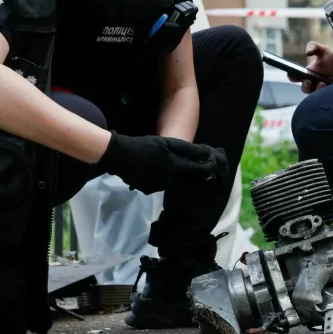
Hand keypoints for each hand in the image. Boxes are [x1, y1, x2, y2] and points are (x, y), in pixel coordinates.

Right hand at [98, 132, 228, 194]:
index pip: (198, 172)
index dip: (207, 169)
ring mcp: (157, 188)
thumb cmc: (145, 146)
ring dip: (179, 178)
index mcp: (176, 169)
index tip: (213, 166)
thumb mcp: (168, 143)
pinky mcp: (147, 190)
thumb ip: (189, 150)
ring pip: (174, 184)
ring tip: (176, 168)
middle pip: (187, 181)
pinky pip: (161, 185)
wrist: (120, 156)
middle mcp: (169, 182)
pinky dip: (165, 179)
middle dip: (194, 175)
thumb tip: (208, 153)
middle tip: (197, 167)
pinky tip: (158, 171)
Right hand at [292, 41, 332, 93]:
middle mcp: (312, 83)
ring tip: (322, 83)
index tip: (293, 72)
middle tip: (308, 81)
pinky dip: (326, 93)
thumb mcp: (323, 50)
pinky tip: (329, 86)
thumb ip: (314, 47)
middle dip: (304, 85)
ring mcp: (321, 90)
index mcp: (307, 73)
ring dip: (316, 90)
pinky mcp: (330, 95)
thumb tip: (307, 52)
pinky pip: (325, 98)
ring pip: (314, 95)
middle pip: (303, 88)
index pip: (294, 76)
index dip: (291, 75)